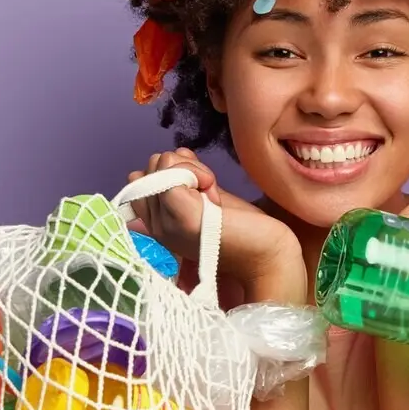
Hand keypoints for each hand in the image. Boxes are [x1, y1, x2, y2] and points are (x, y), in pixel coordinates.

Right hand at [128, 149, 303, 292]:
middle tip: (209, 193)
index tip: (200, 188)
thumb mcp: (206, 200)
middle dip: (183, 168)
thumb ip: (186, 182)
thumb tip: (177, 155)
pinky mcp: (182, 216)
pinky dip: (195, 170)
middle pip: (150, 166)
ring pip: (159, 164)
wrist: (268, 254)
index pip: (140, 179)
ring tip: (212, 195)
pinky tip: (212, 189)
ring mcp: (165, 223)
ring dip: (191, 168)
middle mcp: (155, 225)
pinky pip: (170, 171)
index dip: (171, 172)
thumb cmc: (242, 229)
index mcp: (158, 223)